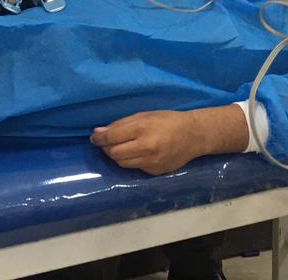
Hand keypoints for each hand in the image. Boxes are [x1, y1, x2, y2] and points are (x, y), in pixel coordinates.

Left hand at [91, 111, 205, 175]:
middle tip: (106, 142)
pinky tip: (136, 153)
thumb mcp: (144, 115)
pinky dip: (131, 161)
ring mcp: (151, 162)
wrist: (193, 135)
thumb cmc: (167, 120)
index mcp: (142, 129)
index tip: (94, 137)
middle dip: (106, 148)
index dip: (98, 138)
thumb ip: (121, 124)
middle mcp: (146, 147)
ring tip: (119, 147)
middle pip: (114, 153)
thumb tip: (98, 132)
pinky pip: (135, 168)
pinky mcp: (155, 172)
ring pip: (122, 164)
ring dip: (116, 156)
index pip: (111, 138)